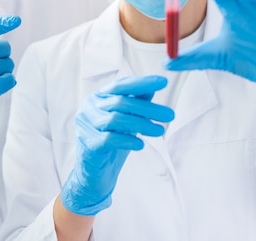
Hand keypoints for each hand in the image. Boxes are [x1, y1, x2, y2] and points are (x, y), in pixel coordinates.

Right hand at [60, 76, 173, 215]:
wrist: (96, 173)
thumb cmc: (113, 143)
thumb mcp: (127, 120)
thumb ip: (135, 103)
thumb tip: (152, 87)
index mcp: (98, 98)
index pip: (119, 85)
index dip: (141, 82)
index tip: (163, 82)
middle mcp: (89, 108)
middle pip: (120, 103)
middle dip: (148, 108)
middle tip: (170, 115)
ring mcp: (86, 125)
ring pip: (115, 119)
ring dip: (142, 125)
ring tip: (159, 131)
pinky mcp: (88, 144)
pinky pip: (109, 139)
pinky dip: (127, 140)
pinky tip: (140, 145)